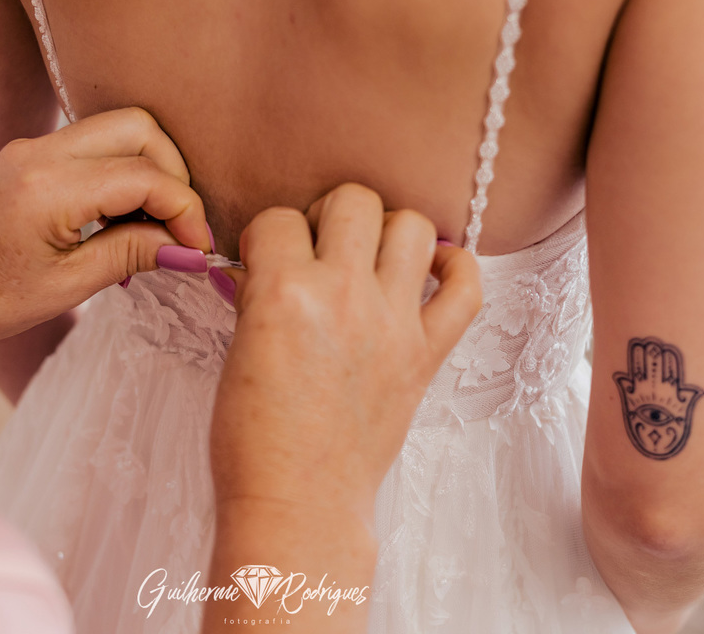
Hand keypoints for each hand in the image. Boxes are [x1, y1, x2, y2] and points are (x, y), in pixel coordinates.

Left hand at [0, 107, 209, 350]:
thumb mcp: (65, 286)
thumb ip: (132, 254)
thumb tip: (190, 251)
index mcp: (49, 188)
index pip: (146, 176)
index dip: (186, 211)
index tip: (197, 250)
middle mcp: (42, 152)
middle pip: (141, 129)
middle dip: (175, 176)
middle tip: (179, 231)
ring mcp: (34, 147)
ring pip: (122, 129)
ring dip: (151, 172)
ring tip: (151, 230)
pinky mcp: (32, 154)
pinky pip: (97, 145)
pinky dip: (124, 173)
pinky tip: (123, 221)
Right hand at [210, 183, 481, 526]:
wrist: (297, 503)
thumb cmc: (253, 441)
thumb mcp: (238, 351)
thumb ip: (257, 297)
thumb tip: (267, 264)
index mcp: (284, 292)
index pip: (280, 218)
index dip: (267, 235)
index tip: (265, 258)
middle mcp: (343, 295)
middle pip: (354, 200)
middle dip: (329, 215)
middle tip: (318, 249)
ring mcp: (392, 323)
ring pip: (413, 225)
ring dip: (388, 231)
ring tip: (368, 259)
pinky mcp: (425, 354)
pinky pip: (466, 288)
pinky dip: (455, 269)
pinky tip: (430, 273)